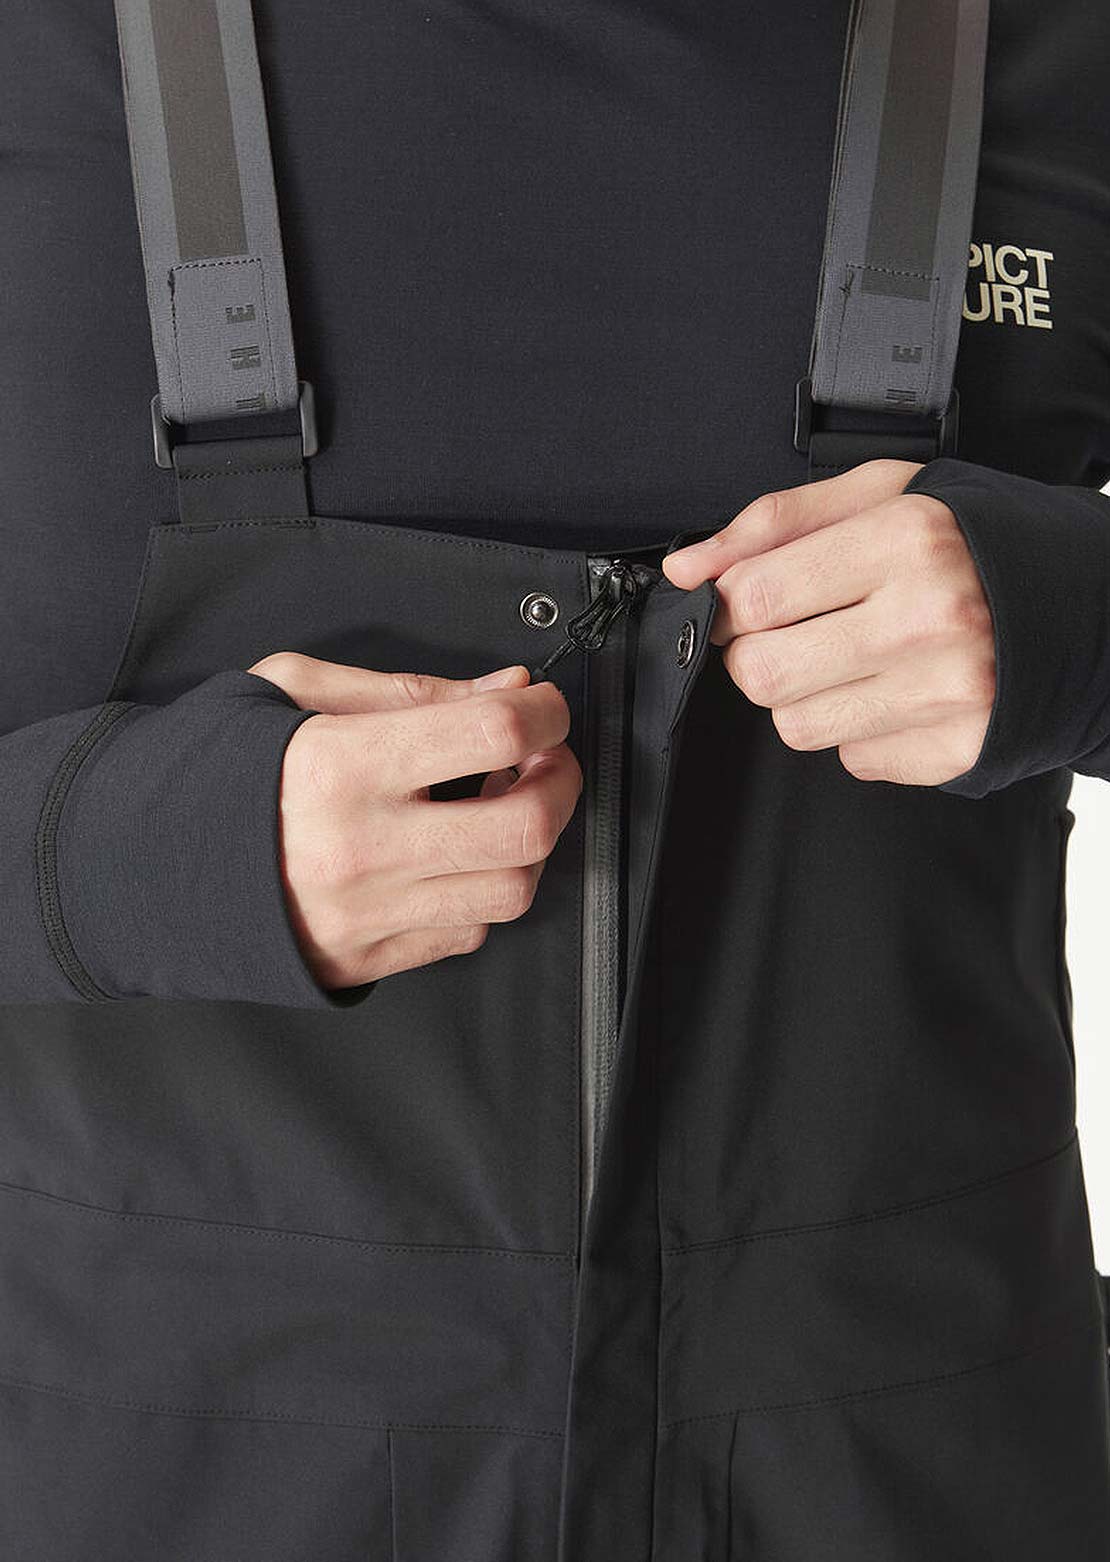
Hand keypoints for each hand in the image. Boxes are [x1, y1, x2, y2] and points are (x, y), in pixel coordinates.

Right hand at [248, 652, 581, 987]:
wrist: (141, 867)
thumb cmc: (219, 770)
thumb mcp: (294, 693)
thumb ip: (410, 691)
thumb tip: (508, 691)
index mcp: (343, 765)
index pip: (492, 733)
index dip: (546, 713)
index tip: (546, 707)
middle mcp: (363, 847)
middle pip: (525, 826)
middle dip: (562, 783)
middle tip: (547, 759)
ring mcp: (370, 913)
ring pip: (511, 890)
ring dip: (531, 844)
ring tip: (506, 807)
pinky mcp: (370, 957)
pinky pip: (467, 930)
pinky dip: (480, 891)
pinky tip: (455, 856)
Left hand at [662, 459, 995, 785]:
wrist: (1080, 603)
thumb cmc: (971, 542)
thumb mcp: (881, 496)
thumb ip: (774, 523)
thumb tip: (687, 567)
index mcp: (906, 540)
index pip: (753, 596)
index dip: (731, 603)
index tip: (748, 601)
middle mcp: (929, 620)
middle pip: (761, 672)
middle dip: (760, 654)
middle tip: (803, 630)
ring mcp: (946, 694)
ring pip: (795, 725)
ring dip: (809, 696)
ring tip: (858, 657)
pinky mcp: (955, 749)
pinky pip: (853, 758)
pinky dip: (862, 729)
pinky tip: (898, 690)